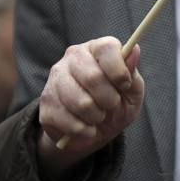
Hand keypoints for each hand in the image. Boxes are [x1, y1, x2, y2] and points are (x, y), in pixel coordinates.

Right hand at [37, 38, 143, 180]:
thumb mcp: (132, 91)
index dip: (119, 70)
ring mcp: (55, 79)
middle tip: (112, 105)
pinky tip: (85, 127)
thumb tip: (134, 50)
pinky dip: (84, 131)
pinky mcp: (46, 104)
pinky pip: (69, 122)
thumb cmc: (116, 105)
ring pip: (81, 103)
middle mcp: (72, 58)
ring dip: (97, 117)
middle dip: (110, 99)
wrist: (92, 132)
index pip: (107, 48)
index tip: (125, 85)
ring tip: (98, 116)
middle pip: (93, 77)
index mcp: (96, 49)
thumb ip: (132, 73)